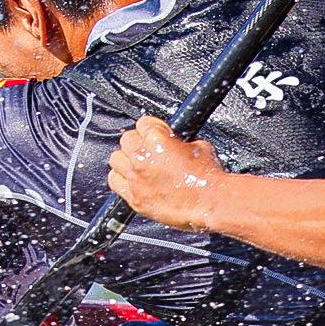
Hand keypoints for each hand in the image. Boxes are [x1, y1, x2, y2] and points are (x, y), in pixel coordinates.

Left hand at [108, 116, 230, 226]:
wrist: (210, 203)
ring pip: (116, 158)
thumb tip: (176, 142)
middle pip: (127, 139)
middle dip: (139, 142)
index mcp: (157, 139)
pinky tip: (130, 179)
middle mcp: (142, 156)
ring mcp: (136, 178)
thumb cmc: (207, 177)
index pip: (143, 122)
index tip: (157, 133)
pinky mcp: (134, 198)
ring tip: (138, 163)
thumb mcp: (199, 146)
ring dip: (126, 159)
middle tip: (149, 149)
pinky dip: (120, 178)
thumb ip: (181, 141)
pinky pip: (114, 182)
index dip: (152, 127)